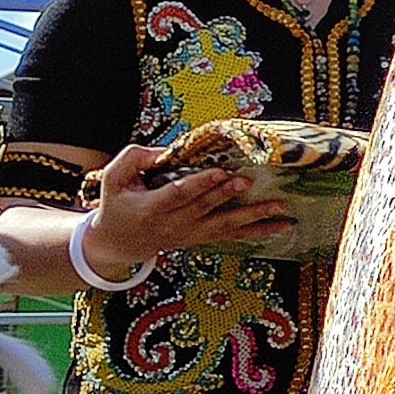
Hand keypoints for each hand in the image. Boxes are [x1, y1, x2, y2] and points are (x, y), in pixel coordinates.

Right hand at [85, 141, 296, 268]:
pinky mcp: (201, 239)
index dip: (201, 184)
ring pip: (225, 226)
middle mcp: (174, 225)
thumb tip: (167, 150)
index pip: (179, 195)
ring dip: (254, 217)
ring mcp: (190, 235)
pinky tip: (280, 225)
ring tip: (279, 208)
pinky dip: (257, 231)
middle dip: (227, 195)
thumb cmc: (117, 204)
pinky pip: (232, 236)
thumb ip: (135, 158)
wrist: (118, 244)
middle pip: (205, 209)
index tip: (220, 172)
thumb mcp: (114, 178)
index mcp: (151, 209)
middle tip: (249, 182)